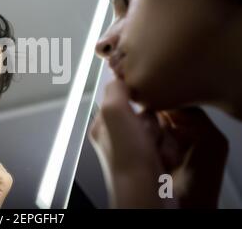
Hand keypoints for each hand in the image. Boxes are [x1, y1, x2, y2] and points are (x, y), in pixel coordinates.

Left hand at [89, 79, 227, 207]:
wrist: (147, 194)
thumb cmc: (128, 158)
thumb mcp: (114, 112)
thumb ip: (115, 90)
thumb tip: (120, 78)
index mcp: (103, 126)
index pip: (122, 99)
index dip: (136, 102)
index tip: (141, 108)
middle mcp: (117, 139)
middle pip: (145, 115)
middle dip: (153, 124)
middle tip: (148, 135)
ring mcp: (135, 153)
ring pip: (160, 130)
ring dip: (163, 138)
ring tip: (156, 151)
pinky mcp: (153, 164)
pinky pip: (168, 146)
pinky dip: (169, 151)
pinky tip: (163, 160)